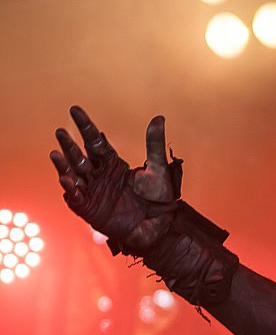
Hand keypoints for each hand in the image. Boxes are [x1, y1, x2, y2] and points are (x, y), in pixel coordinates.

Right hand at [50, 106, 178, 253]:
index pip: (95, 141)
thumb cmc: (160, 198)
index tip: (75, 109)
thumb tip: (159, 118)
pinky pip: (76, 197)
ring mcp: (93, 192)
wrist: (161, 225)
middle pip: (80, 156)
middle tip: (60, 131)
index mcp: (113, 164)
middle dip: (70, 145)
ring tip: (54, 153)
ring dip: (63, 165)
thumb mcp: (159, 168)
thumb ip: (154, 144)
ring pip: (73, 174)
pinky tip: (65, 178)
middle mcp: (100, 175)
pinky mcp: (90, 209)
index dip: (85, 126)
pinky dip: (70, 188)